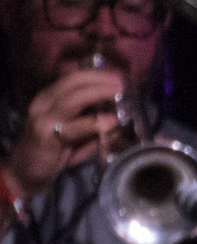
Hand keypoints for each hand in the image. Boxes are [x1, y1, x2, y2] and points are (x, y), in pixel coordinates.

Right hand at [13, 68, 125, 199]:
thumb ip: (95, 118)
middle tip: (121, 84)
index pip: (73, 77)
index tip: (119, 75)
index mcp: (50, 97)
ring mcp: (44, 119)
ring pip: (72, 100)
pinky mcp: (46, 137)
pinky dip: (94, 123)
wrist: (27, 169)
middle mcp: (44, 103)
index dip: (98, 74)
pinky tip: (110, 122)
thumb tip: (122, 111)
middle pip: (73, 82)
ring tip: (118, 94)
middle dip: (100, 80)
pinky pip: (74, 128)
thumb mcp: (77, 128)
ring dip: (99, 94)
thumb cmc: (55, 147)